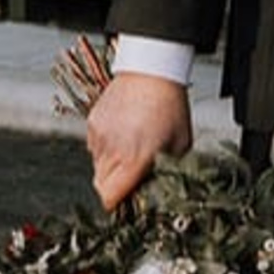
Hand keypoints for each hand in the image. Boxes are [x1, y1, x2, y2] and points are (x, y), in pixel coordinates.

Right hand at [86, 70, 192, 210]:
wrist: (153, 70)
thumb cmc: (171, 105)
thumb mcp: (180, 145)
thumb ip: (166, 171)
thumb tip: (155, 189)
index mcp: (134, 159)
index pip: (109, 198)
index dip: (118, 204)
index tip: (128, 200)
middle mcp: (112, 149)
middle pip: (100, 186)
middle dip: (115, 186)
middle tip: (133, 175)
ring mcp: (99, 135)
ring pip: (97, 167)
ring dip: (111, 167)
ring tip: (131, 148)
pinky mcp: (93, 122)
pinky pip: (94, 146)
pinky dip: (106, 147)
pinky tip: (124, 133)